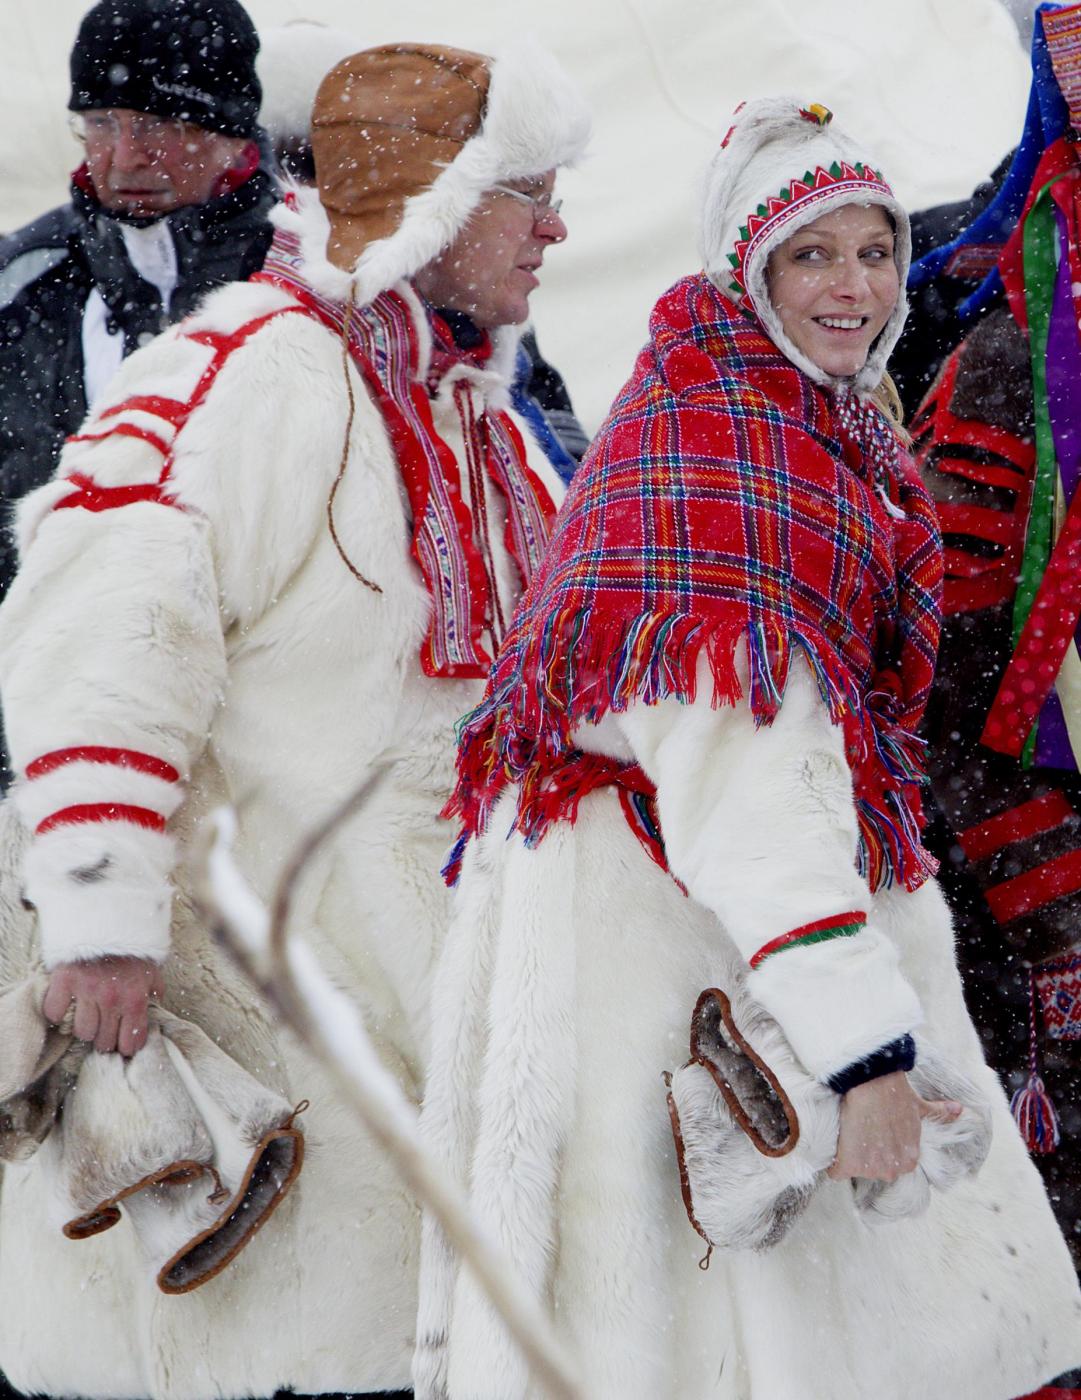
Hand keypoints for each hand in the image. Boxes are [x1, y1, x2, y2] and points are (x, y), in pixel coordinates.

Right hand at [43, 956, 164, 1056]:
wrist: (109, 917)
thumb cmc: (132, 946)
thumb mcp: (152, 968)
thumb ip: (154, 989)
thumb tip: (155, 1004)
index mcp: (135, 999)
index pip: (130, 1042)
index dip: (127, 1047)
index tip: (123, 1045)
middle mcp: (111, 1000)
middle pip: (104, 1042)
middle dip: (106, 1039)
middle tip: (104, 1030)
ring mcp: (86, 992)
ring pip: (82, 1032)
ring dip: (85, 1027)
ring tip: (88, 1017)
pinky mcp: (64, 981)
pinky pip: (55, 1012)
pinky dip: (58, 1012)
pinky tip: (67, 1005)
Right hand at [826, 1071, 961, 1181]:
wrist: (872, 1084)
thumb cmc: (897, 1094)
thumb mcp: (921, 1106)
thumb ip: (940, 1112)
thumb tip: (960, 1109)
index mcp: (909, 1161)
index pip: (889, 1165)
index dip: (878, 1148)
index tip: (873, 1132)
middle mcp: (892, 1171)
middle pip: (871, 1169)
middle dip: (864, 1154)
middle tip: (861, 1130)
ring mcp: (870, 1170)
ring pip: (854, 1169)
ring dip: (848, 1155)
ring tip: (849, 1131)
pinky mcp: (848, 1164)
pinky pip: (836, 1171)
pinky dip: (833, 1161)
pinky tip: (835, 1143)